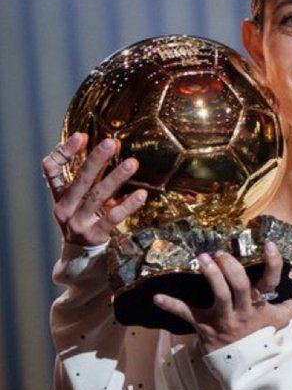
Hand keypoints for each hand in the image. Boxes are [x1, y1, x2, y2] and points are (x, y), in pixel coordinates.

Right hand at [43, 132, 145, 246]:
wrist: (80, 254)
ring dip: (115, 178)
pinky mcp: (94, 234)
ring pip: (97, 196)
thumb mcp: (78, 195)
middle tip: (111, 142)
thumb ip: (85, 173)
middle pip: (79, 180)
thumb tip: (105, 141)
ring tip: (132, 163)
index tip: (81, 136)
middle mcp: (65, 207)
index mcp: (59, 194)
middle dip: (95, 160)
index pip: (52, 169)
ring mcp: (78, 222)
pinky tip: (141, 194)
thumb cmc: (83, 214)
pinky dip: (127, 205)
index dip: (64, 152)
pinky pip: (112, 218)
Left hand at [153, 241, 291, 352]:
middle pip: (239, 287)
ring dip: (211, 276)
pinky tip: (157, 297)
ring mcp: (222, 320)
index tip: (268, 244)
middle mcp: (242, 311)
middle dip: (231, 267)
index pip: (270, 281)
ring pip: (218, 296)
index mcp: (260, 305)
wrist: (242, 368)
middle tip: (222, 252)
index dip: (272, 263)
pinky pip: (186, 315)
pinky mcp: (203, 327)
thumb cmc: (259, 337)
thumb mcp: (279, 320)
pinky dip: (171, 305)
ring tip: (204, 258)